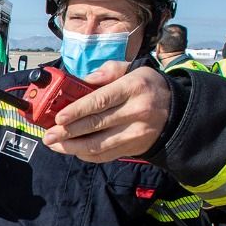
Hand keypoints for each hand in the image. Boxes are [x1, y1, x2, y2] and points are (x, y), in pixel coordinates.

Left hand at [41, 62, 172, 162]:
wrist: (177, 111)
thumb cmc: (147, 87)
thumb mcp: (133, 69)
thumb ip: (109, 71)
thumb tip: (84, 79)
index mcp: (134, 87)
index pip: (101, 101)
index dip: (77, 111)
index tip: (58, 117)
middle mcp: (136, 112)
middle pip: (96, 125)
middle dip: (67, 132)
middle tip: (48, 134)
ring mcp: (136, 133)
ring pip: (98, 145)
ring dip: (72, 147)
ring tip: (54, 144)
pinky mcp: (134, 148)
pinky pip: (105, 155)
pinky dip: (86, 155)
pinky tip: (72, 149)